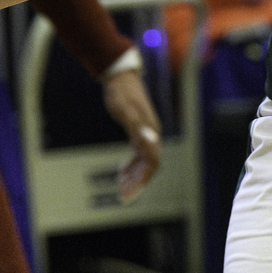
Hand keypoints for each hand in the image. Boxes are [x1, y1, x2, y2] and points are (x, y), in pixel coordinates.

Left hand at [102, 68, 161, 201]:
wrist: (119, 76)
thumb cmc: (121, 93)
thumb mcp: (125, 111)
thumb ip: (136, 128)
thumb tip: (148, 143)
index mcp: (151, 131)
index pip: (152, 162)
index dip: (143, 179)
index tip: (132, 192)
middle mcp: (152, 133)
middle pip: (150, 164)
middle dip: (139, 181)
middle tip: (125, 195)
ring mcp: (146, 132)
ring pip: (145, 160)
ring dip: (135, 174)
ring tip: (123, 186)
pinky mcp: (139, 129)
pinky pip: (139, 153)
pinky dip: (133, 164)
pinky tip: (123, 170)